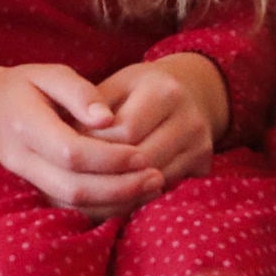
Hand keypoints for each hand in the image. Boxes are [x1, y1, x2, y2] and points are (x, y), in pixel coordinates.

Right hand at [0, 60, 167, 213]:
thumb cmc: (22, 87)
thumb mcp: (47, 74)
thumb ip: (77, 91)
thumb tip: (107, 117)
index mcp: (26, 125)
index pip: (71, 152)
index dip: (110, 157)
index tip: (142, 154)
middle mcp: (25, 159)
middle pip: (75, 188)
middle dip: (121, 187)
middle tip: (157, 177)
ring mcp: (30, 180)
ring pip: (75, 204)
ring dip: (118, 202)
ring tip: (153, 187)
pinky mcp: (39, 191)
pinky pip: (73, 209)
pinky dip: (105, 208)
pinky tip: (132, 195)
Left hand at [87, 56, 224, 188]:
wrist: (190, 92)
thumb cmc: (141, 89)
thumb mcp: (117, 84)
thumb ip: (95, 107)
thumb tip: (71, 137)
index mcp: (163, 91)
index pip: (125, 130)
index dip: (96, 142)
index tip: (74, 147)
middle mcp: (189, 119)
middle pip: (142, 158)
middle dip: (108, 166)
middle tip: (81, 171)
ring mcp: (200, 145)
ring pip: (154, 179)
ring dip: (122, 184)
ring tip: (95, 181)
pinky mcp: (205, 165)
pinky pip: (167, 188)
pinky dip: (141, 191)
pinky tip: (120, 187)